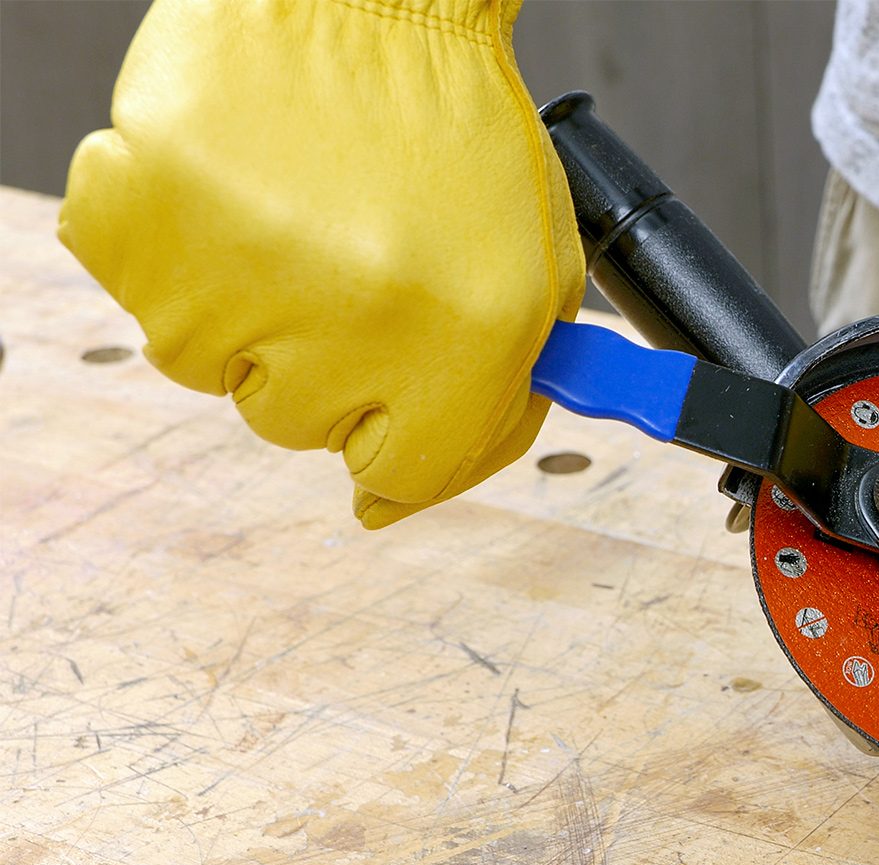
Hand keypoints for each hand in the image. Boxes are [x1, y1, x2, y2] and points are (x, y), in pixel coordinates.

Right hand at [59, 0, 585, 528]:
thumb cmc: (456, 132)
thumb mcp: (531, 273)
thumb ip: (487, 400)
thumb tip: (386, 504)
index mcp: (468, 335)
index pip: (408, 473)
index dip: (397, 443)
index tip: (386, 411)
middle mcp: (356, 318)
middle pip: (300, 426)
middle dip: (323, 359)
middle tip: (349, 259)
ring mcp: (241, 269)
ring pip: (209, 369)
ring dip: (244, 309)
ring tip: (294, 216)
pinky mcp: (147, 212)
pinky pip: (134, 293)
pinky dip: (172, 254)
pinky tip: (234, 194)